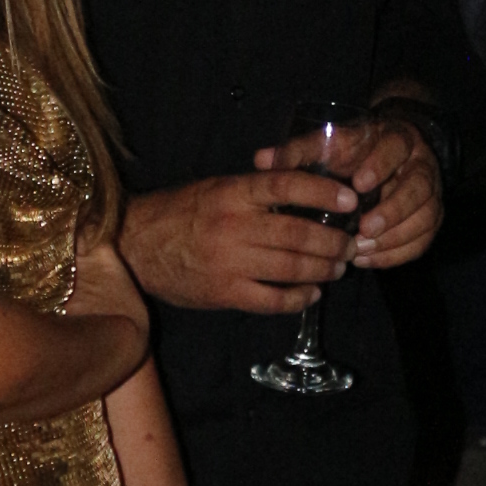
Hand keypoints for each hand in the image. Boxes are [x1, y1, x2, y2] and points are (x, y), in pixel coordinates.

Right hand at [120, 171, 362, 314]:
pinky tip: (311, 294)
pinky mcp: (224, 293)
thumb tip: (306, 190)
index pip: (286, 185)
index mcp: (232, 192)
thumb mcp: (216, 188)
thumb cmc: (179, 213)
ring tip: (337, 268)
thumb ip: (255, 191)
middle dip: (333, 241)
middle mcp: (233, 225)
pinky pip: (273, 300)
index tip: (351, 198)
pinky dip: (299, 298)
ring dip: (322, 269)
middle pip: (298, 233)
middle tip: (350, 244)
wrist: (135, 247)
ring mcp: (229, 262)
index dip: (323, 191)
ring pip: (291, 268)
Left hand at [256, 112, 442, 272]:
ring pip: (427, 216)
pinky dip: (398, 254)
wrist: (391, 151)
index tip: (360, 184)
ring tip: (361, 251)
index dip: (381, 166)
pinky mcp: (430, 216)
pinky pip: (424, 239)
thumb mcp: (330, 142)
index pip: (396, 148)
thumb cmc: (355, 149)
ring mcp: (431, 192)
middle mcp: (420, 164)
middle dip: (393, 211)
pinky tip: (369, 261)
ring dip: (395, 238)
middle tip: (364, 229)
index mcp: (395, 139)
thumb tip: (262, 159)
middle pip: (419, 187)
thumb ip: (300, 150)